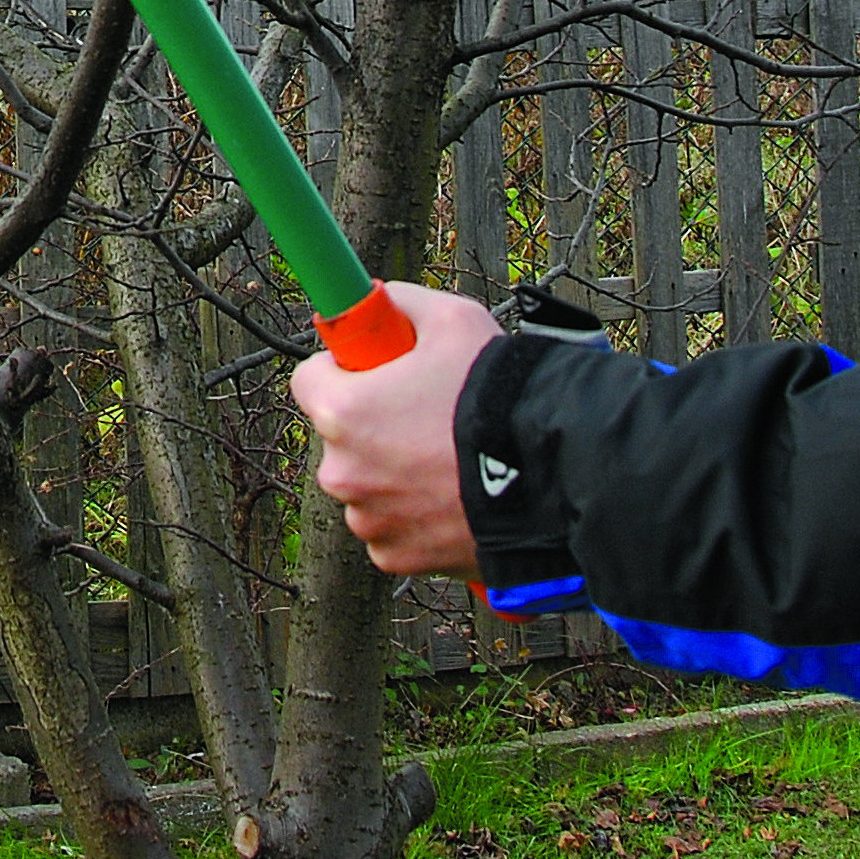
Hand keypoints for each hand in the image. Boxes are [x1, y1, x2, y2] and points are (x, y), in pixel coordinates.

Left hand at [289, 283, 501, 576]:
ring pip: (367, 484)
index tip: (374, 370)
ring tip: (449, 458)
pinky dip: (413, 515)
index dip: (346, 369)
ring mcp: (368, 519)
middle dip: (373, 424)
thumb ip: (403, 303)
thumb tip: (382, 300)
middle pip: (340, 435)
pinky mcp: (395, 557)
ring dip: (393, 473)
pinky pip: (390, 527)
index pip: (309, 378)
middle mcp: (341, 471)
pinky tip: (453, 495)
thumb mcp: (453, 319)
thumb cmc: (497, 397)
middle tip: (427, 415)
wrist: (550, 477)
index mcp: (341, 411)